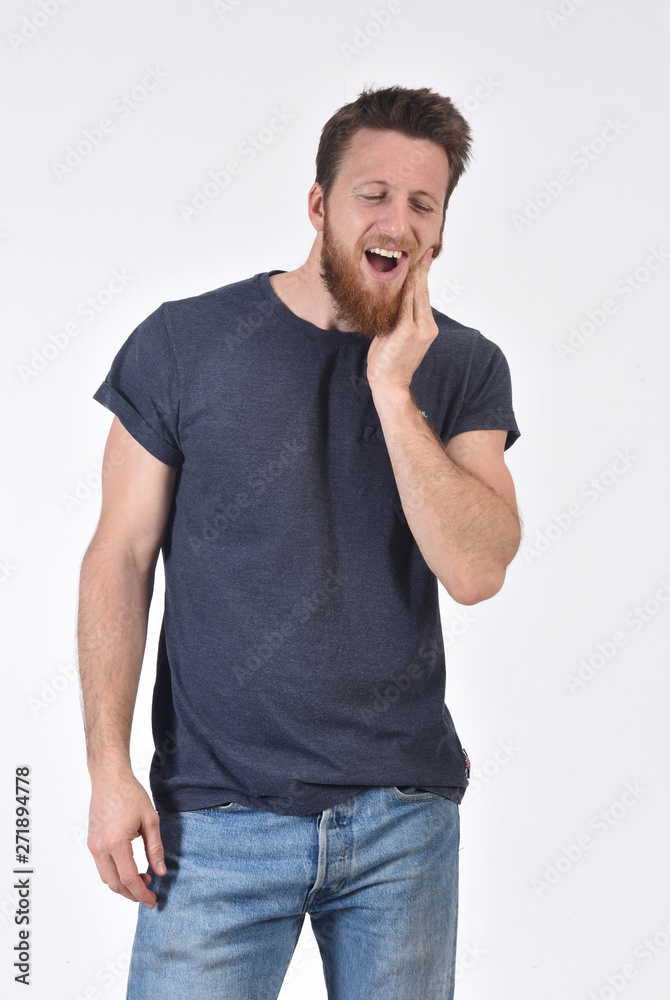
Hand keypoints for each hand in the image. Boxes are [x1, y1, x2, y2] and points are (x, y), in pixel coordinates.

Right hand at [86, 771, 165, 907]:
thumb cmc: (130, 795)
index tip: (153, 901)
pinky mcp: (91, 843)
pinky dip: (114, 875)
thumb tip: (161, 872)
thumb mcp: (150, 820)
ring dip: (123, 886)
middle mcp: (100, 848)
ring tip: (142, 880)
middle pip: (115, 884)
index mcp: (116, 843)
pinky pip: (101, 867)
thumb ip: (155, 848)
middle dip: (132, 894)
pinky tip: (129, 869)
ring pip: (106, 878)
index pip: (129, 879)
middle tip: (149, 895)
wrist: (109, 779)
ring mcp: (93, 846)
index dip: (142, 894)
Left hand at [366, 248, 437, 392]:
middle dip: (421, 270)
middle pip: (423, 291)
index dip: (423, 276)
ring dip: (413, 274)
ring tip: (412, 255)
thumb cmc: (389, 362)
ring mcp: (418, 328)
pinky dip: (404, 287)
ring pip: (415, 294)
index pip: (425, 296)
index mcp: (427, 326)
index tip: (423, 259)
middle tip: (421, 250)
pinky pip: (405, 304)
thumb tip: (392, 301)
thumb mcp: (395, 336)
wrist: (390, 384)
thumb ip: (398, 318)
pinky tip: (402, 274)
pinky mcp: (407, 331)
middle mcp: (427, 325)